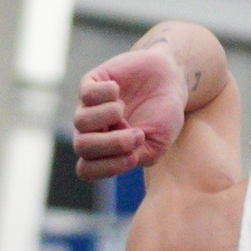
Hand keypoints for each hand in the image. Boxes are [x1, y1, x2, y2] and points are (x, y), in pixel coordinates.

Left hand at [74, 46, 188, 181]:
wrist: (170, 81)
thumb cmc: (164, 116)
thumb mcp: (157, 144)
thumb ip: (137, 155)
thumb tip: (119, 154)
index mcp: (104, 151)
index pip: (87, 169)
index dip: (107, 167)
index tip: (133, 157)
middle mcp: (92, 131)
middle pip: (82, 147)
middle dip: (111, 143)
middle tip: (137, 134)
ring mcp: (89, 107)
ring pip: (81, 122)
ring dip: (108, 117)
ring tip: (123, 110)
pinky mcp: (90, 83)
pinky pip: (87, 94)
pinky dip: (106, 94)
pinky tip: (119, 89)